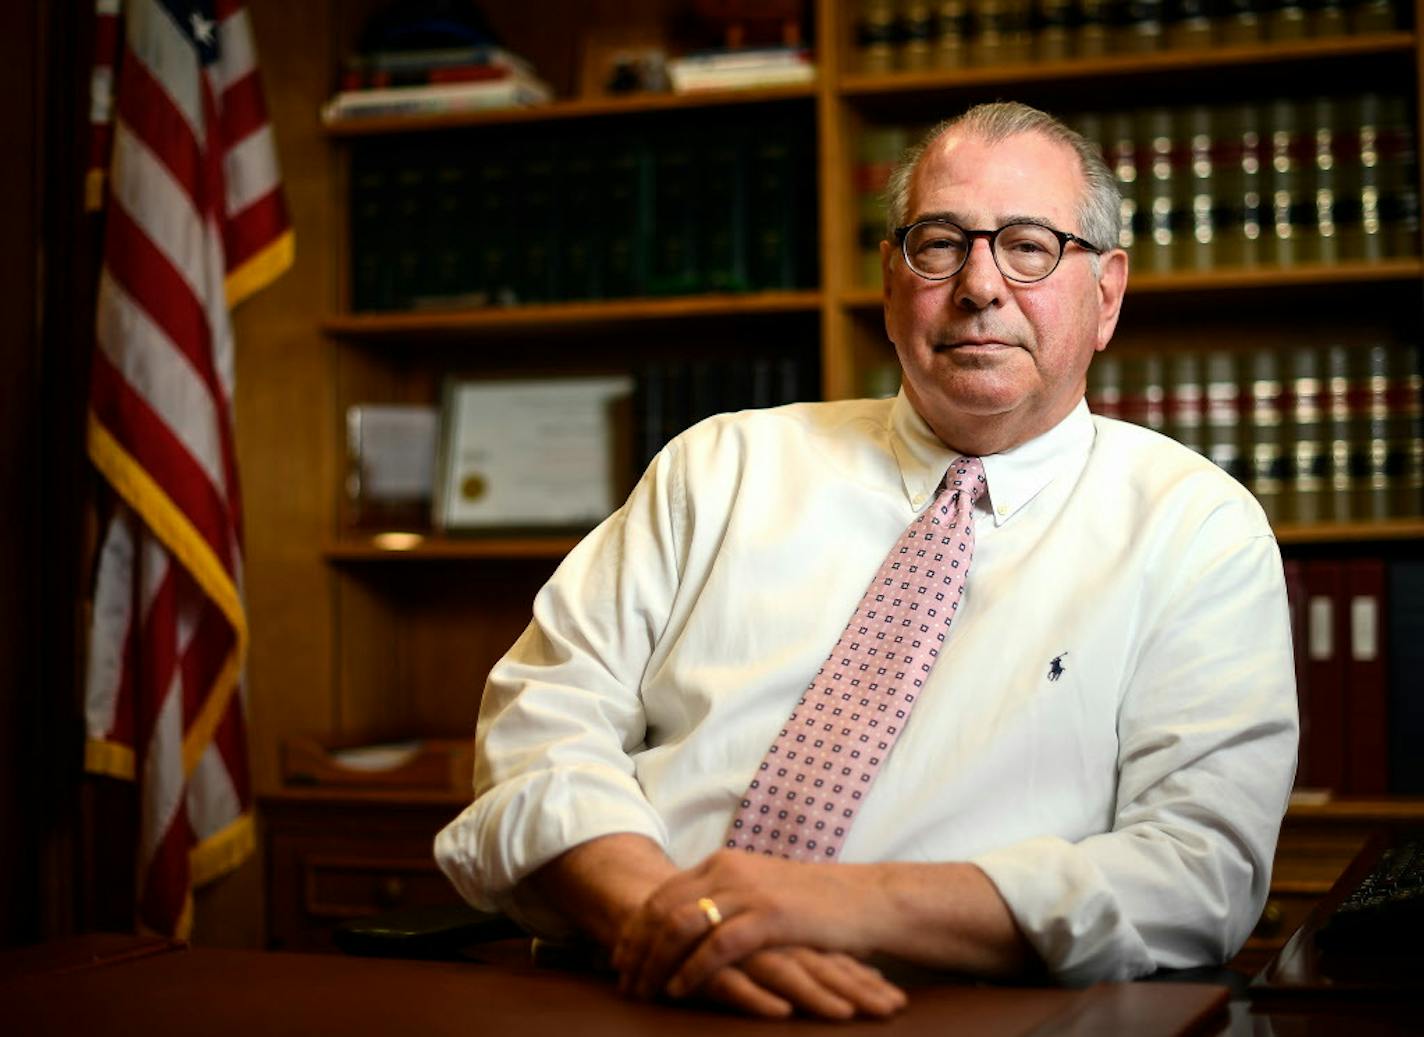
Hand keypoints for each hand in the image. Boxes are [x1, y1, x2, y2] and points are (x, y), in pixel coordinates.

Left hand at [613, 850, 888, 1001]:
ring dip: (655, 962)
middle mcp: (728, 870)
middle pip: (663, 908)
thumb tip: (690, 922)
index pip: (663, 892)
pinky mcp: (770, 916)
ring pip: (681, 925)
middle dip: (637, 948)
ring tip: (644, 990)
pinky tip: (679, 990)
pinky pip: (717, 946)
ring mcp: (749, 891)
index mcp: (723, 862)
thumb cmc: (814, 902)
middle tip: (623, 980)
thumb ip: (726, 899)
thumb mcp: (761, 891)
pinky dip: (692, 970)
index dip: (636, 927)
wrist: (866, 899)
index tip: (620, 956)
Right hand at [692, 947, 906, 1019]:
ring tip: (847, 1014)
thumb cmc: (716, 933)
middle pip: (818, 966)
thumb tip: (857, 978)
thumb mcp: (764, 947)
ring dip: (817, 995)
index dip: (862, 981)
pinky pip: (734, 983)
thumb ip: (803, 960)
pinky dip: (758, 999)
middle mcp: (767, 941)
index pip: (830, 960)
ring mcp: (739, 950)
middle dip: (856, 990)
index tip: (898, 1003)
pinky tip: (781, 1013)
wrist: (656, 908)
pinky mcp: (707, 965)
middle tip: (891, 1009)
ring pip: (784, 972)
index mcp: (783, 936)